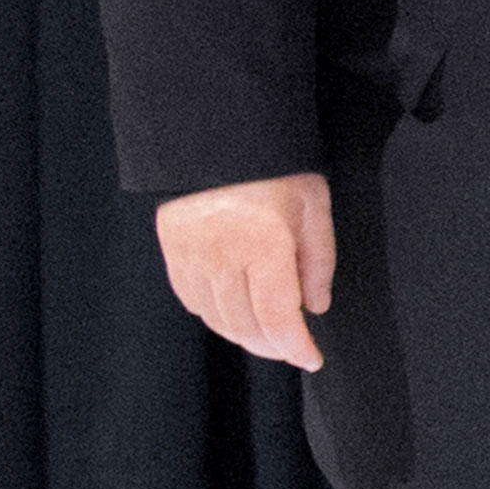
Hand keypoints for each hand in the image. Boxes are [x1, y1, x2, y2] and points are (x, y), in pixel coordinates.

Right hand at [153, 171, 334, 370]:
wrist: (216, 130)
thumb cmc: (271, 163)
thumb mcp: (312, 205)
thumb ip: (317, 260)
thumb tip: (315, 305)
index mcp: (262, 245)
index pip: (277, 319)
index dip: (295, 348)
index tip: (311, 358)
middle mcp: (221, 256)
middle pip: (245, 326)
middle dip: (272, 346)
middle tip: (292, 348)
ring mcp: (191, 254)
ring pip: (216, 318)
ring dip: (244, 335)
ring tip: (267, 335)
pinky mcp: (171, 248)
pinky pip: (191, 299)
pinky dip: (215, 315)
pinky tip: (234, 312)